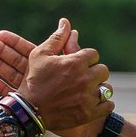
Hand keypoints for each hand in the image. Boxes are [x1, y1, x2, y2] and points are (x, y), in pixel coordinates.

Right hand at [0, 19, 111, 136]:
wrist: (28, 111)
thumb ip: (56, 39)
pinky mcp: (89, 113)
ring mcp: (88, 97)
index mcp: (75, 62)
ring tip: (89, 91)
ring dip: (100, 88)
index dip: (86, 58)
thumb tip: (65, 23)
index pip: (93, 54)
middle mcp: (85, 79)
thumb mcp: (40, 55)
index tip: (78, 64)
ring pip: (107, 88)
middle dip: (94, 72)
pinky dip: (103, 105)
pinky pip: (107, 106)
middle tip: (84, 77)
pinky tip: (94, 103)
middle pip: (103, 70)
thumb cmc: (33, 80)